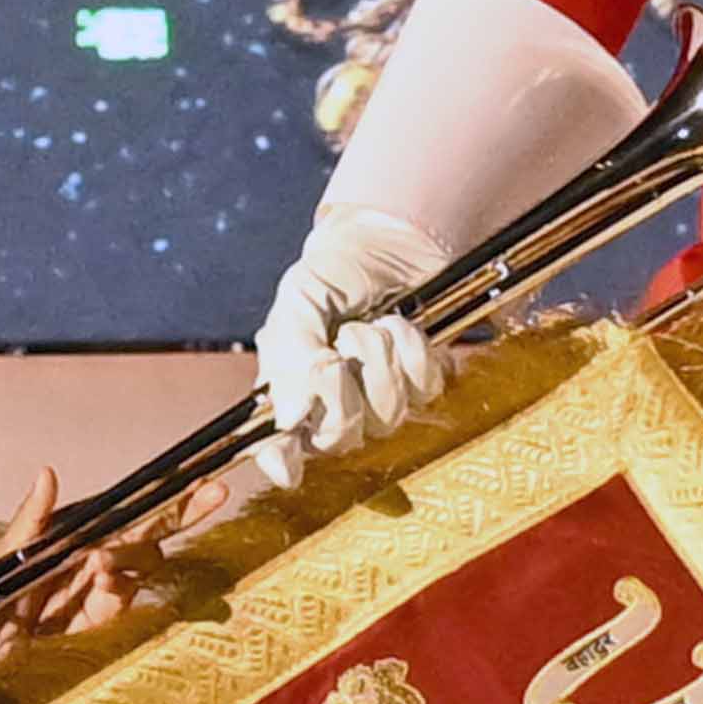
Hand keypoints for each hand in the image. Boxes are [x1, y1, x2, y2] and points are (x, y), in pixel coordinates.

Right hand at [252, 203, 452, 485]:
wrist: (393, 237)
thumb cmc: (338, 268)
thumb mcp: (300, 297)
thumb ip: (289, 355)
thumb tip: (288, 417)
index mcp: (291, 386)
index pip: (277, 444)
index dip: (280, 461)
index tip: (288, 466)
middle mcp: (333, 402)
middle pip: (337, 439)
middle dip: (343, 390)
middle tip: (344, 342)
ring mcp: (382, 398)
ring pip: (386, 419)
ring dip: (382, 362)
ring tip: (377, 323)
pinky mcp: (425, 384)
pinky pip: (425, 394)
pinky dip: (416, 354)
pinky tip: (405, 326)